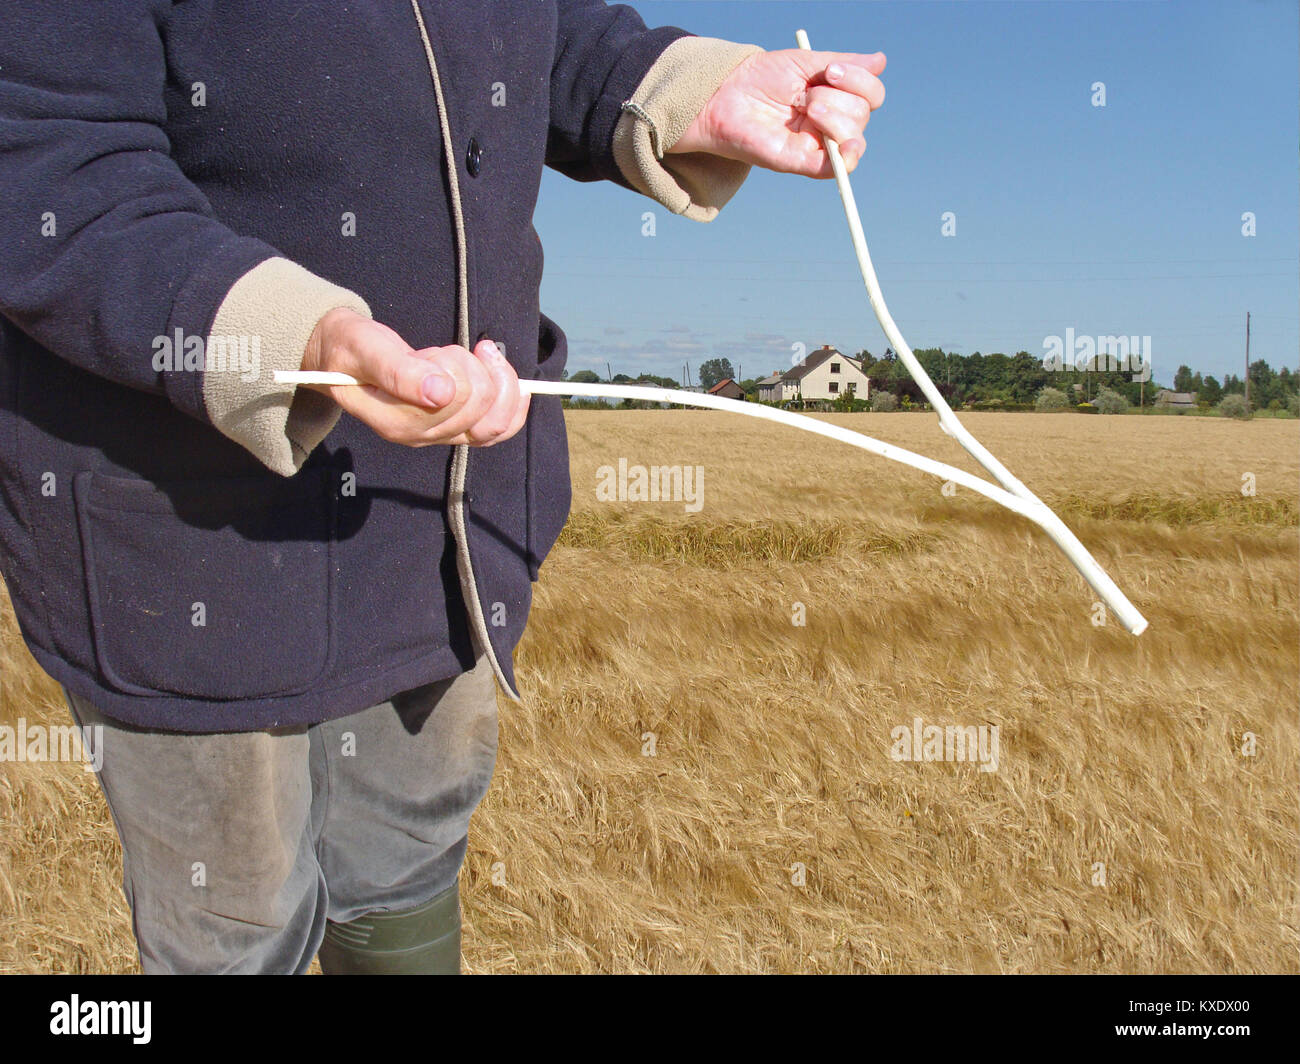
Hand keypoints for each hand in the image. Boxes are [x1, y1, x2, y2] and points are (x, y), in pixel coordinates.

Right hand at [300, 308, 528, 446]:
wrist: (342, 358)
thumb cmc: (352, 350)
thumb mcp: (366, 350)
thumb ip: (398, 371)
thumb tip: (440, 392)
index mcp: (398, 423)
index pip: (454, 403)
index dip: (457, 370)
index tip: (439, 351)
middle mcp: (422, 436)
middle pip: (479, 409)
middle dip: (471, 369)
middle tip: (444, 352)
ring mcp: (441, 435)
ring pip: (495, 422)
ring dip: (491, 379)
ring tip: (468, 358)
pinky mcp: (456, 427)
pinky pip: (499, 428)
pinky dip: (511, 402)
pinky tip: (506, 377)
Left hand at [668, 49, 885, 177]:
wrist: (726, 95)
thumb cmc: (761, 78)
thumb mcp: (805, 63)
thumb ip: (844, 64)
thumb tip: (882, 61)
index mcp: (836, 98)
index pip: (871, 94)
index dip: (860, 79)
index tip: (830, 70)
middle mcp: (832, 123)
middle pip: (863, 113)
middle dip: (838, 96)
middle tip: (805, 94)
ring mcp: (818, 144)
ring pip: (854, 137)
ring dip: (834, 116)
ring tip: (804, 107)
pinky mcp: (802, 163)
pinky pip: (837, 169)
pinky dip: (845, 157)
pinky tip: (843, 146)